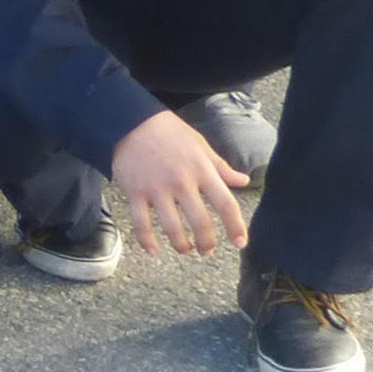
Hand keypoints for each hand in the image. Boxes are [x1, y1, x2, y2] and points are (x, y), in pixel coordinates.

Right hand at [109, 107, 255, 256]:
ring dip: (182, 245)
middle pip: (200, 222)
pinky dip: (147, 241)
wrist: (129, 121)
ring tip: (186, 249)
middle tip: (208, 251)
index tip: (240, 242)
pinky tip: (154, 250)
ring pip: (172, 228)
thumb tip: (243, 180)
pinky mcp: (134, 192)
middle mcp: (181, 182)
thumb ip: (221, 166)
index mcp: (201, 169)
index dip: (236, 226)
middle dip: (207, 243)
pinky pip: (140, 223)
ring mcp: (156, 189)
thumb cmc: (168, 132)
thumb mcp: (199, 144)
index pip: (225, 204)